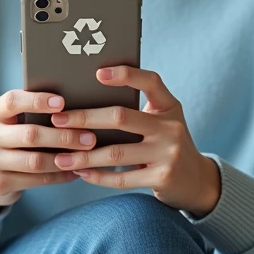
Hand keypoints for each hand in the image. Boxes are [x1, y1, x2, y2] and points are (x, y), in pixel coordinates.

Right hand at [0, 90, 97, 215]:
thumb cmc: (13, 135)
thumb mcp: (14, 119)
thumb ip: (33, 109)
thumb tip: (75, 101)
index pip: (12, 101)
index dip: (37, 101)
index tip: (62, 103)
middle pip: (30, 135)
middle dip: (63, 136)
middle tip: (89, 138)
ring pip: (35, 161)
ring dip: (65, 158)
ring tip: (86, 155)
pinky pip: (36, 180)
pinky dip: (60, 176)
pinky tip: (76, 170)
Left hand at [50, 66, 220, 216]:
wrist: (196, 180)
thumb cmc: (166, 144)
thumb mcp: (162, 120)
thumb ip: (136, 110)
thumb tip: (86, 102)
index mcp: (169, 106)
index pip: (150, 81)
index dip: (126, 74)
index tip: (97, 73)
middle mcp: (171, 127)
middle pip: (121, 117)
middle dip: (84, 118)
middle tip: (57, 121)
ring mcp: (168, 153)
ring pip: (116, 153)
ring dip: (83, 155)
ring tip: (60, 157)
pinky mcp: (162, 178)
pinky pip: (122, 178)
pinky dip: (97, 176)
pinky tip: (81, 173)